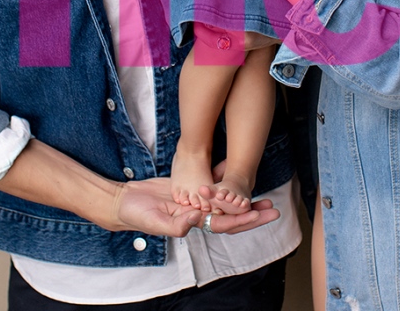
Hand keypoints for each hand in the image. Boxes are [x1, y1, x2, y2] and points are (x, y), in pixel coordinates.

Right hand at [113, 177, 278, 236]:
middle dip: (252, 214)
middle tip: (274, 209)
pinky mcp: (190, 191)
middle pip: (231, 216)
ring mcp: (195, 204)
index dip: (241, 219)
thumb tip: (196, 220)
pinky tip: (237, 175)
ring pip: (225, 203)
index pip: (223, 224)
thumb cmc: (137, 215)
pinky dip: (225, 183)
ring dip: (244, 201)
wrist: (126, 200)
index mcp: (193, 224)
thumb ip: (175, 224)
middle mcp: (198, 216)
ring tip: (264, 197)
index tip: (258, 214)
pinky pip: (212, 188)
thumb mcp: (155, 221)